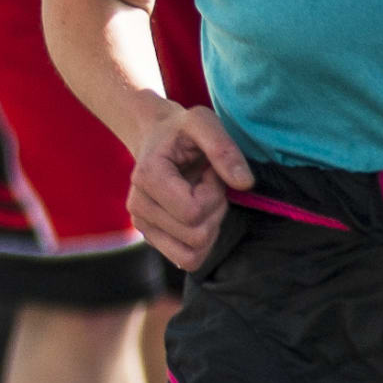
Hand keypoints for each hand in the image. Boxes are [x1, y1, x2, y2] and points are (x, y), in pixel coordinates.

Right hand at [127, 106, 256, 268]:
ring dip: (209, 227)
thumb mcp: (204, 122)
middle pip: (196, 235)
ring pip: (193, 253)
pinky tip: (197, 214)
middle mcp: (138, 207)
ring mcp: (143, 226)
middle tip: (209, 185)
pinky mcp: (153, 238)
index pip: (192, 212)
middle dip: (214, 211)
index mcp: (146, 178)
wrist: (157, 137)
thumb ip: (224, 148)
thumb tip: (244, 183)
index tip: (211, 172)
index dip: (213, 194)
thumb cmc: (182, 130)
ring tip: (202, 199)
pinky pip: (187, 259)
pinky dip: (202, 241)